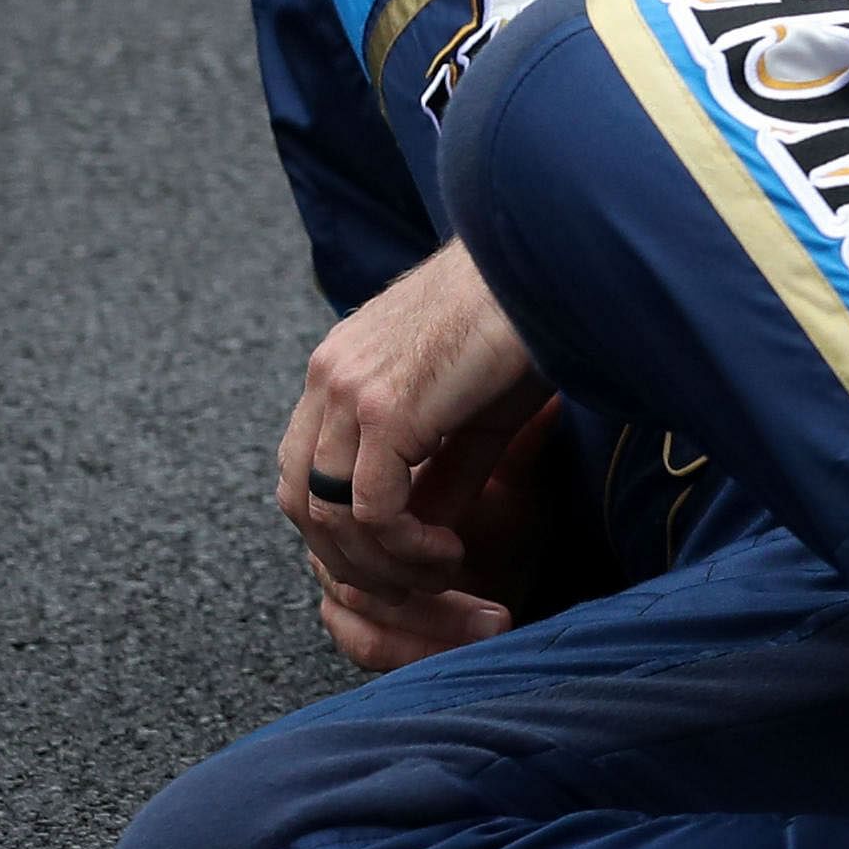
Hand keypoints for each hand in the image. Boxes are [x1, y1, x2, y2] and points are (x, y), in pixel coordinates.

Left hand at [274, 243, 554, 671]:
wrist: (549, 263)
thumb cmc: (528, 323)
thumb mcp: (475, 411)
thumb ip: (440, 468)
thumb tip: (422, 531)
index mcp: (340, 369)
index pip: (305, 471)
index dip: (345, 530)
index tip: (405, 557)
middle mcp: (328, 378)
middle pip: (299, 502)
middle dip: (354, 561)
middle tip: (417, 585)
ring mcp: (349, 391)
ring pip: (329, 516)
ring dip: (384, 565)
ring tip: (444, 573)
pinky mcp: (387, 408)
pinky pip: (372, 508)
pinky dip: (407, 547)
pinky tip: (452, 551)